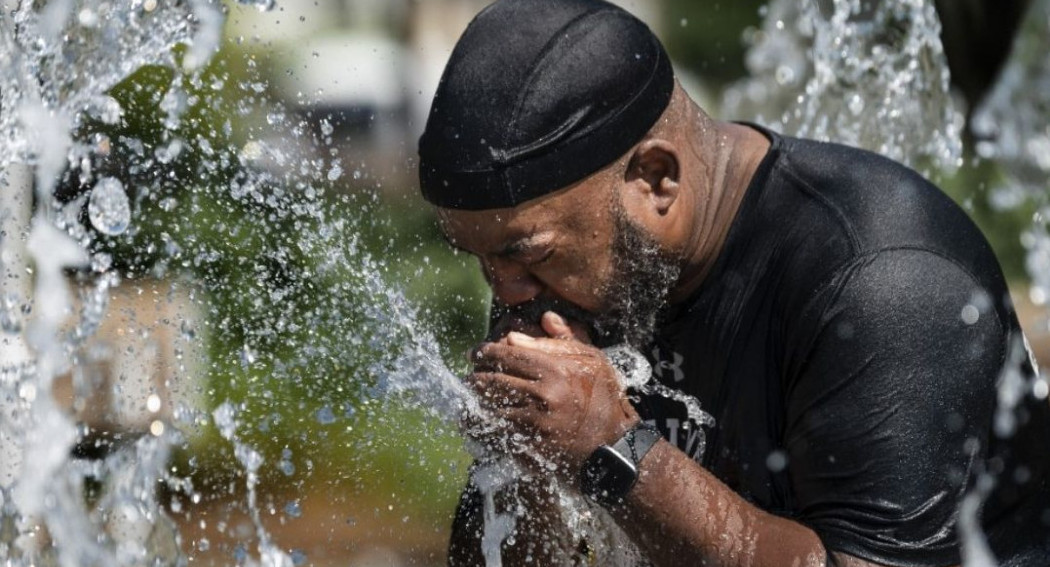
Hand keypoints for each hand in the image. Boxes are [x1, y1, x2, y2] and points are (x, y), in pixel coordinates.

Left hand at [466, 312, 639, 474]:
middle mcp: (541, 397)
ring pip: (486, 410)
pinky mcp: (528, 450)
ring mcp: (533, 426)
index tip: (477, 353)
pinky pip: (494, 436)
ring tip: (469, 400)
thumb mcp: (593, 362)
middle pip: (490, 382)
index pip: (506, 355)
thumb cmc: (605, 400)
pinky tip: (476, 425)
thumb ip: (562, 340)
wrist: (615, 448)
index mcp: (555, 371)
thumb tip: (539, 319)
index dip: (485, 352)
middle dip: (475, 378)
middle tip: (471, 376)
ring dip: (473, 404)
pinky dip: (481, 429)